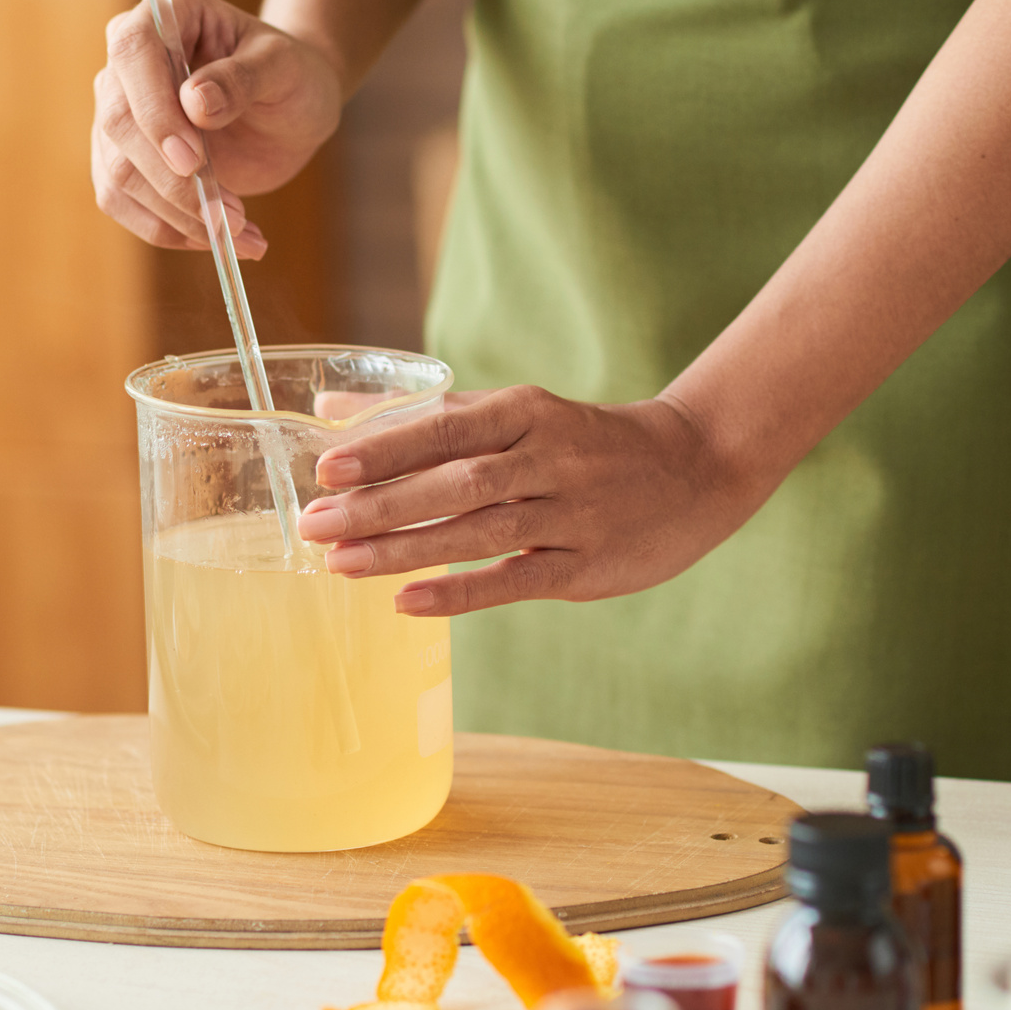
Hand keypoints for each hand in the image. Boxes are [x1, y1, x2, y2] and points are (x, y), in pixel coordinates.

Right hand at [91, 0, 343, 256]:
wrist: (290, 109)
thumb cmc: (292, 76)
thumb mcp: (285, 69)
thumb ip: (244, 78)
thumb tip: (195, 103)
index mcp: (169, 12)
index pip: (133, 51)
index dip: (154, 110)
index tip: (190, 161)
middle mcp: (130, 58)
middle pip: (117, 121)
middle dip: (169, 180)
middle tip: (228, 216)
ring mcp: (121, 110)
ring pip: (117, 172)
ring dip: (175, 215)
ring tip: (237, 233)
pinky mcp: (124, 158)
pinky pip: (122, 202)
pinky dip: (168, 231)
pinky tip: (216, 241)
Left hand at [294, 387, 770, 615]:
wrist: (696, 466)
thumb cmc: (582, 440)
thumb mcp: (514, 411)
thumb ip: (424, 412)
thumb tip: (329, 406)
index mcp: (525, 412)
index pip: (444, 426)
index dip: (384, 448)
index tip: (326, 470)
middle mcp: (549, 457)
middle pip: (455, 480)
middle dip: (380, 505)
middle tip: (314, 525)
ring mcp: (571, 513)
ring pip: (479, 531)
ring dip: (406, 549)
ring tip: (341, 564)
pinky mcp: (587, 565)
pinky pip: (515, 579)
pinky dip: (460, 592)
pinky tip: (407, 602)